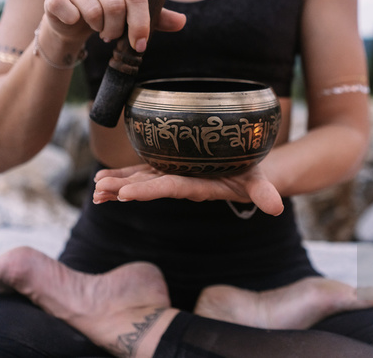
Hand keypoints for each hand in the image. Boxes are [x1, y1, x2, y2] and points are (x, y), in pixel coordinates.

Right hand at [43, 0, 185, 49]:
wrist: (71, 21)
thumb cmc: (106, 14)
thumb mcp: (134, 15)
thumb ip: (157, 17)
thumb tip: (182, 22)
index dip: (141, 23)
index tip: (140, 44)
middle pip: (116, 5)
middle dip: (118, 29)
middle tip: (113, 36)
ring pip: (94, 11)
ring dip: (99, 28)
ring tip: (98, 29)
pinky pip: (69, 11)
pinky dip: (76, 23)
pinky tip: (76, 22)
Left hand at [93, 164, 283, 215]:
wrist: (245, 173)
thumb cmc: (252, 174)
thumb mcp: (260, 182)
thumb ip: (265, 193)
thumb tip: (277, 207)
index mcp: (198, 186)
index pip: (171, 188)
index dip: (148, 190)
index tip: (126, 194)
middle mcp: (182, 183)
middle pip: (149, 186)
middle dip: (123, 188)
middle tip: (99, 190)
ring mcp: (173, 175)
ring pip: (141, 180)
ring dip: (117, 184)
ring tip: (95, 188)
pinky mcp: (170, 167)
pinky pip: (142, 172)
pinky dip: (122, 175)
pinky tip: (102, 180)